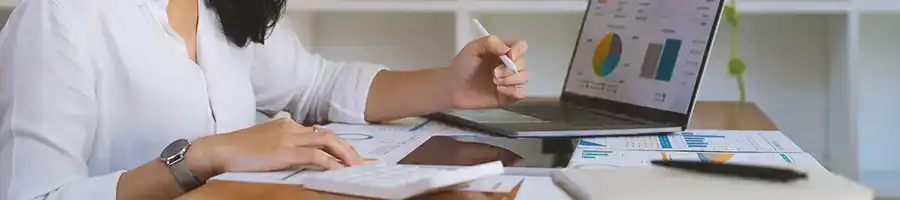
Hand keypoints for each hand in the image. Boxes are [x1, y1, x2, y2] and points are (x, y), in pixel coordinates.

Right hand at [188, 118, 362, 179]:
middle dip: (347, 148)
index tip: (348, 155)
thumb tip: (300, 157)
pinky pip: (314, 156)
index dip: (337, 144)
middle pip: (328, 134)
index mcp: (287, 125)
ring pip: (326, 141)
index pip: (319, 132)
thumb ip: (282, 145)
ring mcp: (288, 138)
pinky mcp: (284, 151)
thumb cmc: (238, 151)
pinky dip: (329, 162)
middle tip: (360, 161)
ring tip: (355, 166)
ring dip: (344, 153)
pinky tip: (338, 170)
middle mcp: (291, 128)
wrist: (218, 150)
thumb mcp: (265, 144)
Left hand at [446, 36, 528, 108]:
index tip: (509, 56)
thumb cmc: (461, 67)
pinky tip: (500, 90)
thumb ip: (489, 42)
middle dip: (510, 69)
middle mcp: (508, 65)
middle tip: (494, 74)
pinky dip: (514, 92)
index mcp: (501, 51)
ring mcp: (508, 80)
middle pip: (522, 63)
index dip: (518, 50)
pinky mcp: (507, 95)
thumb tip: (506, 49)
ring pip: (524, 78)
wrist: (453, 88)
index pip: (520, 46)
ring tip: (495, 82)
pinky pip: (521, 93)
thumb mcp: (472, 49)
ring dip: (511, 80)